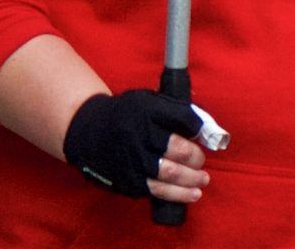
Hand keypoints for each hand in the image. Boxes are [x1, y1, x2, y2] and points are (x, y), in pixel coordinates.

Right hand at [63, 90, 208, 202]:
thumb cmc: (126, 113)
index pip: (181, 117)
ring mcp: (132, 160)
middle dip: (196, 155)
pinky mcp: (126, 180)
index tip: (206, 133)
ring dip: (190, 178)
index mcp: (146, 110)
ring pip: (168, 173)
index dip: (199, 127)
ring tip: (204, 179)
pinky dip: (176, 193)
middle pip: (176, 148)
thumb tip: (203, 127)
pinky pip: (155, 189)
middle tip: (201, 158)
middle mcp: (139, 135)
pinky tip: (191, 194)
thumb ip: (174, 110)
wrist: (87, 130)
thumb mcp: (147, 100)